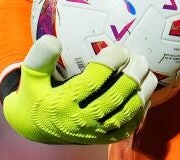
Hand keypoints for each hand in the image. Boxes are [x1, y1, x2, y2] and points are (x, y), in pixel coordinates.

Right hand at [3, 35, 157, 144]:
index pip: (92, 82)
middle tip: (141, 59)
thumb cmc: (33, 95)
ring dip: (140, 94)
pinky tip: (145, 97)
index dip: (110, 63)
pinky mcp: (100, 139)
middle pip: (114, 99)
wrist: (32, 128)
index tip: (121, 49)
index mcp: (63, 103)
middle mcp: (80, 121)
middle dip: (132, 78)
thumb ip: (39, 57)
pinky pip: (125, 128)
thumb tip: (53, 40)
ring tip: (149, 74)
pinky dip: (139, 113)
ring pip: (124, 115)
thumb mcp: (30, 76)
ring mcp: (93, 133)